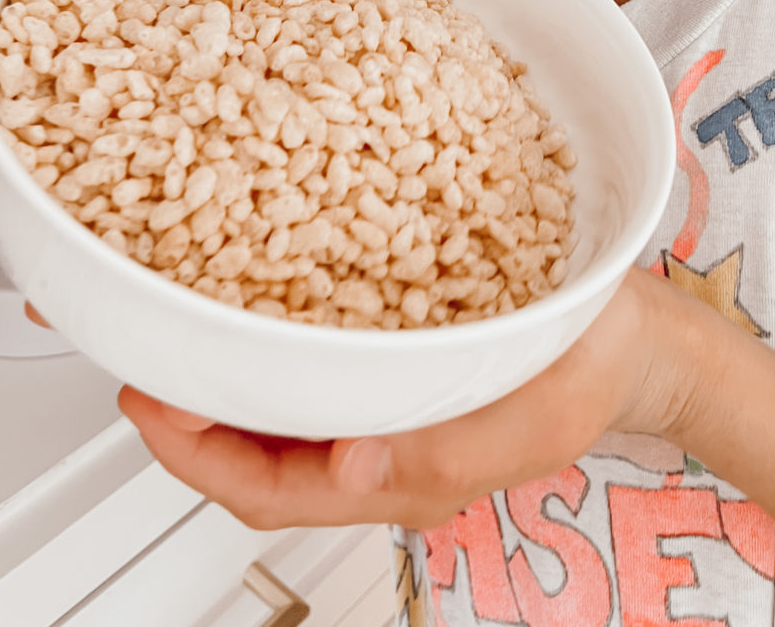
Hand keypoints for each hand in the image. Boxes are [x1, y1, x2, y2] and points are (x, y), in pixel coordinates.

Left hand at [118, 266, 695, 530]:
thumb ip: (448, 450)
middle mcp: (377, 444)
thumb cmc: (595, 369)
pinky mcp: (393, 357)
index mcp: (402, 473)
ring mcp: (383, 403)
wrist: (639, 337)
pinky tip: (252, 285)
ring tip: (173, 308)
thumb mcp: (536, 412)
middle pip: (253, 449)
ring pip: (275, 406)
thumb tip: (353, 466)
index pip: (267, 489)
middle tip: (134, 344)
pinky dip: (266, 331)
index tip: (142, 399)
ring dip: (219, 366)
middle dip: (185, 408)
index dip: (191, 454)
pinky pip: (310, 359)